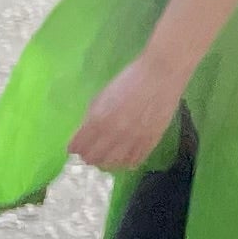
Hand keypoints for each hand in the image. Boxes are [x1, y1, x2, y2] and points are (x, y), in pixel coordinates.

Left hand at [71, 51, 190, 174]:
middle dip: (89, 156)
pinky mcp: (151, 141)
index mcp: (98, 119)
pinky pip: (134, 161)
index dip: (75, 148)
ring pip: (113, 164)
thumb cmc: (130, 79)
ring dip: (107, 161)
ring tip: (109, 154)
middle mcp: (114, 133)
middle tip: (93, 151)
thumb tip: (85, 134)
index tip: (78, 147)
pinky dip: (127, 161)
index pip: (77, 147)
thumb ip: (92, 116)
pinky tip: (126, 154)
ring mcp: (133, 139)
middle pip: (93, 159)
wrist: (162, 74)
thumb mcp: (103, 96)